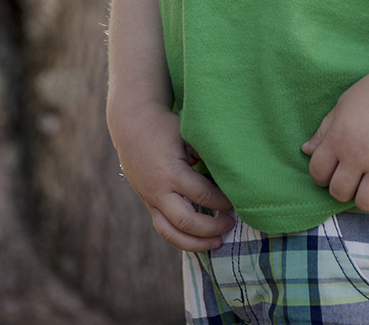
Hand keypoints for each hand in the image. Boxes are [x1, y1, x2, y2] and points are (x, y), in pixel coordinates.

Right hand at [110, 102, 234, 250]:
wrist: (131, 124)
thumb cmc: (164, 126)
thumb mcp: (187, 135)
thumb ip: (205, 155)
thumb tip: (228, 175)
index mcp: (171, 172)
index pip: (203, 196)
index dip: (223, 202)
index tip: (236, 200)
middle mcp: (158, 191)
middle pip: (187, 222)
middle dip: (213, 227)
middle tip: (231, 222)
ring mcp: (150, 200)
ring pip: (171, 234)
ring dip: (196, 244)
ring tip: (217, 243)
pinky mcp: (148, 203)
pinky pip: (164, 229)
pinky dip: (181, 239)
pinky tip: (198, 239)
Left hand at [301, 64, 368, 211]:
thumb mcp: (342, 106)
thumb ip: (324, 131)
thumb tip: (306, 151)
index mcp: (338, 138)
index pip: (317, 173)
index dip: (323, 175)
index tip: (335, 169)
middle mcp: (357, 155)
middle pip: (339, 193)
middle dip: (344, 189)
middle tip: (355, 177)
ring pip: (366, 203)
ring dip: (367, 196)